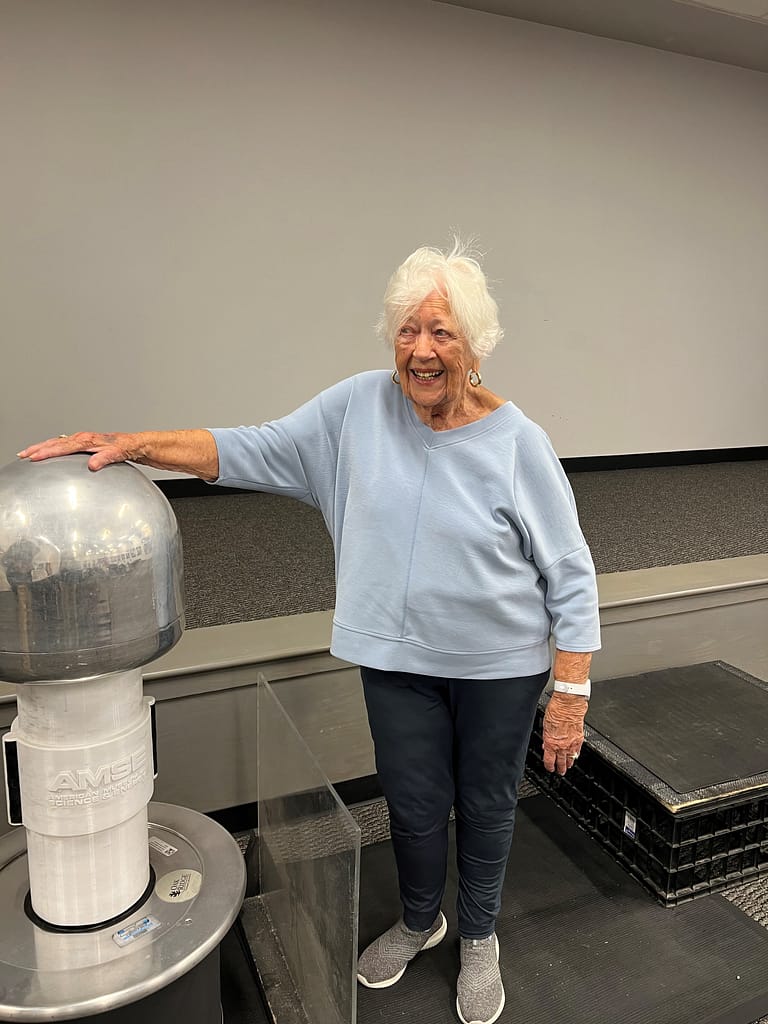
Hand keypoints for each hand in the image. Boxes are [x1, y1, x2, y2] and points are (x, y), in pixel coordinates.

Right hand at [17, 432, 139, 471]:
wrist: (133, 443)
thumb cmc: (126, 447)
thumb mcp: (117, 454)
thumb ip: (105, 458)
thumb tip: (92, 465)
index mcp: (87, 440)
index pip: (62, 447)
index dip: (47, 452)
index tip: (34, 457)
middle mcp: (82, 438)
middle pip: (54, 442)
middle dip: (38, 448)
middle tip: (23, 455)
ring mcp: (81, 440)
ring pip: (56, 442)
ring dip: (41, 447)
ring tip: (28, 453)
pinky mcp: (82, 443)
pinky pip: (62, 444)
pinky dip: (51, 447)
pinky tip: (46, 452)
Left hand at [542, 692, 587, 774]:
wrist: (568, 705)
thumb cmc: (556, 711)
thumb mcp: (545, 726)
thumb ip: (546, 738)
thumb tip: (546, 745)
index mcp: (551, 743)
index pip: (549, 760)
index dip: (549, 766)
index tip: (549, 768)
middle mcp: (562, 745)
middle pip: (561, 762)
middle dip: (560, 769)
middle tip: (560, 772)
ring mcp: (572, 743)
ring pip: (571, 758)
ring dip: (569, 763)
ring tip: (568, 767)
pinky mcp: (580, 739)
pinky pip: (578, 751)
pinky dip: (576, 755)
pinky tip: (576, 756)